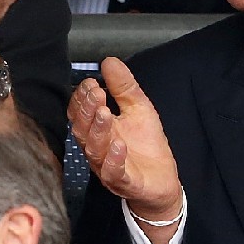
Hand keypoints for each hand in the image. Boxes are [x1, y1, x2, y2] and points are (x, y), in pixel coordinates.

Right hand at [69, 58, 181, 220]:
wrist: (162, 182)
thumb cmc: (146, 146)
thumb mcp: (139, 108)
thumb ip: (123, 87)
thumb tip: (109, 61)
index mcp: (97, 130)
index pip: (80, 113)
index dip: (82, 98)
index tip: (90, 82)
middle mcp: (97, 149)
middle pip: (82, 130)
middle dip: (87, 110)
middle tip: (96, 93)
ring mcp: (108, 167)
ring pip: (94, 150)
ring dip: (98, 130)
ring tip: (105, 112)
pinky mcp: (124, 182)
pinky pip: (113, 173)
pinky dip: (113, 159)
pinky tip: (118, 144)